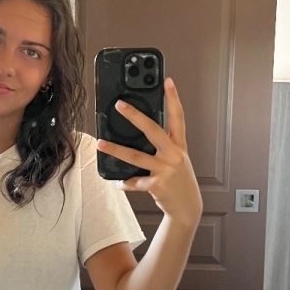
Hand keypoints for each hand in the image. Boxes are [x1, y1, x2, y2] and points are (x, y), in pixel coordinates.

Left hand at [96, 77, 202, 229]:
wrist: (188, 208)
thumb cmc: (180, 181)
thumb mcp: (177, 159)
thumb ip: (164, 146)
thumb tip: (141, 132)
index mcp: (179, 146)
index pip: (178, 116)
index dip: (173, 98)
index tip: (167, 81)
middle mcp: (174, 155)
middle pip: (153, 130)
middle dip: (135, 116)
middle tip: (119, 105)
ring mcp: (166, 170)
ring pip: (136, 156)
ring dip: (116, 150)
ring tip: (101, 144)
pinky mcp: (157, 185)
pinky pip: (135, 182)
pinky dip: (125, 182)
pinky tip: (119, 182)